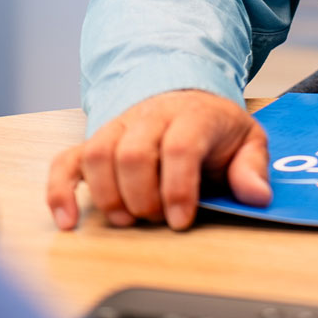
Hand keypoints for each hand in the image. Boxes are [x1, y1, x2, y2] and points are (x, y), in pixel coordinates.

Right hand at [46, 89, 269, 231]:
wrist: (186, 96)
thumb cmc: (214, 127)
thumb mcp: (246, 140)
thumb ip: (252, 167)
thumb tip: (256, 195)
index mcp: (192, 115)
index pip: (179, 147)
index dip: (177, 187)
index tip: (180, 220)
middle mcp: (150, 117)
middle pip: (133, 153)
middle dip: (142, 197)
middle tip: (156, 218)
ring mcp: (118, 127)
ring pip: (97, 155)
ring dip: (108, 196)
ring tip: (126, 220)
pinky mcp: (95, 141)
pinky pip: (66, 161)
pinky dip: (61, 191)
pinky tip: (68, 221)